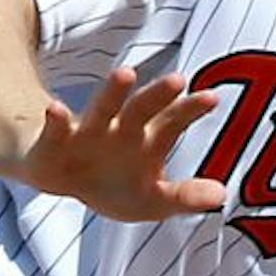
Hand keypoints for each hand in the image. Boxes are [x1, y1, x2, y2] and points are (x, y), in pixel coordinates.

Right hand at [21, 65, 224, 222]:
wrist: (61, 178)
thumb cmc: (113, 185)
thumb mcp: (152, 201)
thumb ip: (184, 197)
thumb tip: (222, 195)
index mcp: (148, 138)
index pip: (174, 120)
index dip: (191, 109)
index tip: (211, 98)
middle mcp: (120, 128)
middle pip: (143, 107)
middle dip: (158, 94)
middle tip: (177, 79)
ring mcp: (87, 132)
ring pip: (102, 109)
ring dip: (113, 93)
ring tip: (125, 75)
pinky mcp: (53, 144)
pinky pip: (55, 131)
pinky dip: (56, 120)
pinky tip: (56, 108)